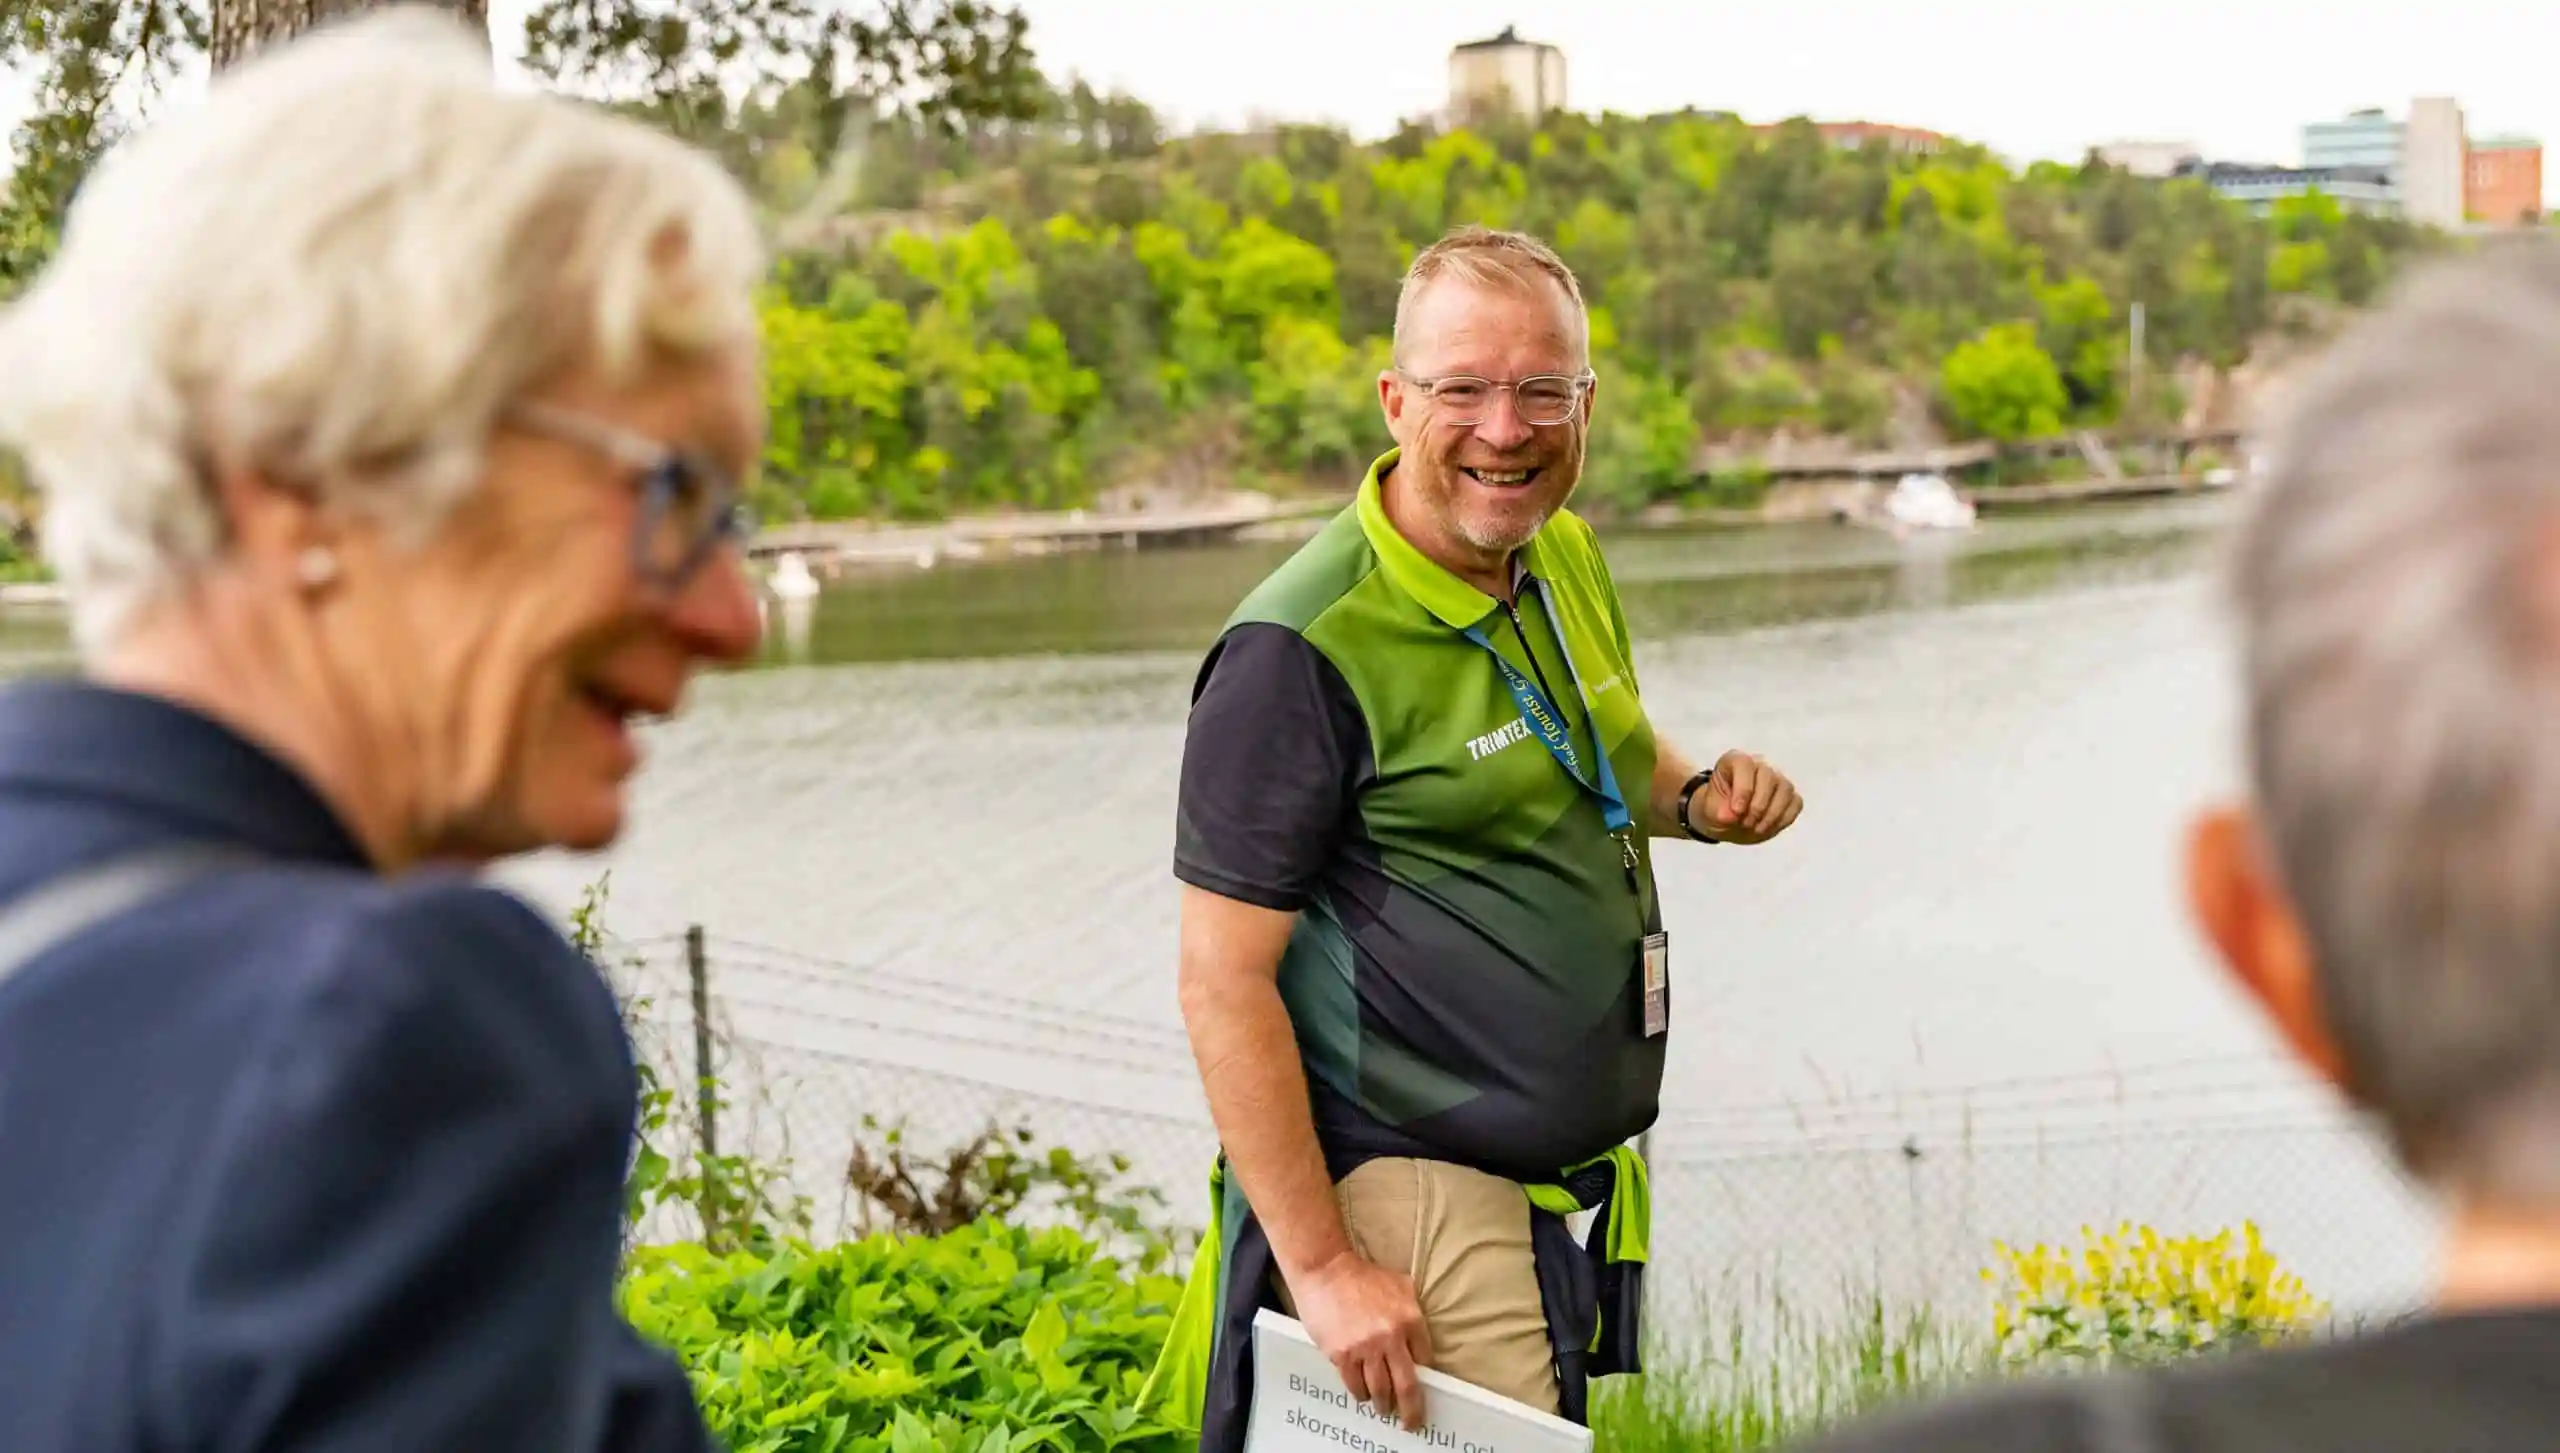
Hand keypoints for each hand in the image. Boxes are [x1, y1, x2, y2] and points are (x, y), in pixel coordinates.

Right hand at [1290, 1250, 1434, 1430]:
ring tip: (1384, 1408)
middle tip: (1412, 1422)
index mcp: (1410, 1320)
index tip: (1422, 1383)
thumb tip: (1421, 1339)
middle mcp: (1391, 1338)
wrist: (1327, 1270)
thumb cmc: (1363, 1276)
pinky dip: (1361, 1393)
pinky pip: (1355, 1385)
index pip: (1426, 1360)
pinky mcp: (1342, 1355)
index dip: (1424, 1375)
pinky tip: (1363, 1394)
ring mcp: (1365, 1349)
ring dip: (1383, 1404)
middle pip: (1408, 1386)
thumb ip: (1413, 1311)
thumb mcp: (1400, 1284)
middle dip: (1412, 1410)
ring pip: (1380, 1390)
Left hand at [1693, 750, 1802, 843]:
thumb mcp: (1709, 812)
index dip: (1743, 789)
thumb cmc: (1717, 810)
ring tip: (1756, 828)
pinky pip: (1796, 802)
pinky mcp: (1788, 796)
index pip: (1744, 765)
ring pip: (1785, 789)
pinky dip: (1784, 818)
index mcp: (1735, 761)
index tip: (1737, 811)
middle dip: (1758, 805)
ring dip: (1772, 814)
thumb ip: (1719, 812)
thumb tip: (1734, 816)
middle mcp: (1759, 765)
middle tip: (1746, 823)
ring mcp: (1777, 779)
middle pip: (1769, 777)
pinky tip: (1768, 827)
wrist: (1728, 822)